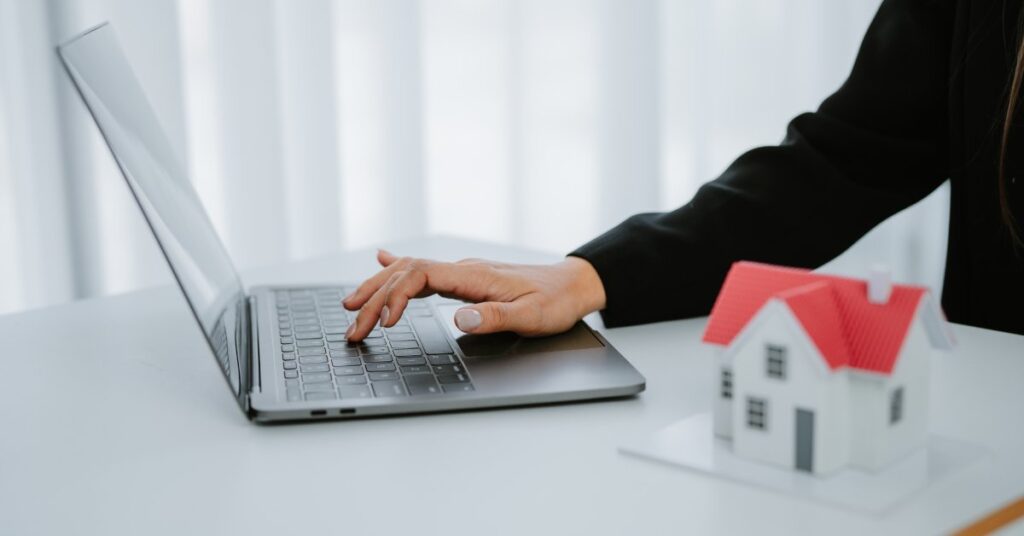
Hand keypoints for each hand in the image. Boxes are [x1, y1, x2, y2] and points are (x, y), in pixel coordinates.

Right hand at [342, 250, 606, 340]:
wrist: (573, 284)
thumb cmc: (555, 301)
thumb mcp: (532, 316)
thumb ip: (494, 317)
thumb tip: (459, 319)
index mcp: (473, 276)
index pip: (420, 276)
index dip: (395, 297)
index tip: (384, 322)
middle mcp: (462, 269)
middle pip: (404, 274)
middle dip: (373, 298)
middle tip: (351, 326)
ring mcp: (461, 272)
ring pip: (408, 272)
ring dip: (378, 289)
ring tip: (350, 307)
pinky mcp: (465, 279)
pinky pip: (423, 270)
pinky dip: (397, 270)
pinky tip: (381, 263)